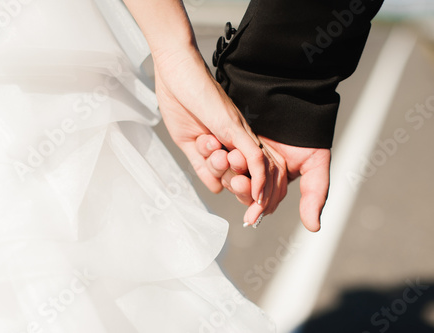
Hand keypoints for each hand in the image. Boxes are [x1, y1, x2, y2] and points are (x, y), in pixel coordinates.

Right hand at [153, 47, 278, 222]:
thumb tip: (215, 188)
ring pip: (258, 169)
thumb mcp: (187, 141)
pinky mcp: (234, 127)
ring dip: (255, 192)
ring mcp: (239, 132)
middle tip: (244, 209)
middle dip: (255, 198)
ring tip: (249, 206)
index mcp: (228, 141)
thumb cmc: (179, 99)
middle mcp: (239, 137)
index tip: (242, 208)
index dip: (246, 193)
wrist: (174, 72)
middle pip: (258, 174)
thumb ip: (201, 164)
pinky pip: (255, 156)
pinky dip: (259, 178)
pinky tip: (259, 196)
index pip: (245, 174)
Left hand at [198, 134, 330, 231]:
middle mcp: (252, 165)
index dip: (258, 207)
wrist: (281, 90)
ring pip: (221, 174)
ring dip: (219, 167)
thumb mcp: (315, 162)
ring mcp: (232, 153)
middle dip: (238, 186)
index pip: (262, 199)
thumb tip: (313, 226)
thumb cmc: (304, 126)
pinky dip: (205, 154)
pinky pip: (205, 159)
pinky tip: (207, 142)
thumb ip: (314, 193)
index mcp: (273, 173)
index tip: (253, 215)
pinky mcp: (214, 141)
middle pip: (241, 188)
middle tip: (237, 179)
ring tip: (222, 153)